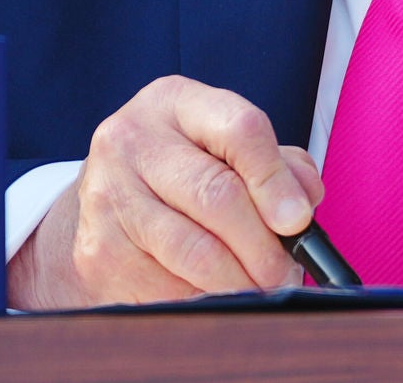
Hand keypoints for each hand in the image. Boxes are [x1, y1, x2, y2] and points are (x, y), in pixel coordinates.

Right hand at [7, 77, 322, 309]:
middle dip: (263, 246)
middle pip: (217, 196)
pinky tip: (216, 296)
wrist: (107, 196)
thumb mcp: (226, 144)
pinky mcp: (98, 252)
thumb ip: (277, 164)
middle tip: (286, 274)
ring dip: (240, 283)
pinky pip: (166, 288)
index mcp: (174, 102)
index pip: (239, 130)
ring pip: (194, 252)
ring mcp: (108, 196)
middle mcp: (131, 140)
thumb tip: (304, 203)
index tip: (299, 221)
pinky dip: (203, 300)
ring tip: (261, 290)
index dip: (276, 180)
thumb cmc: (184, 167)